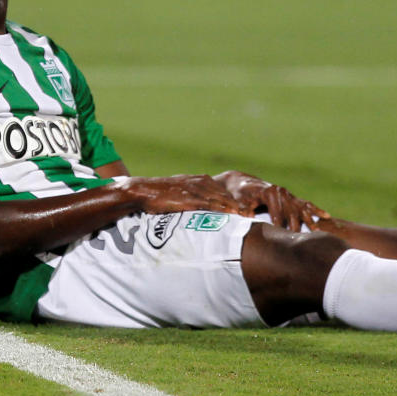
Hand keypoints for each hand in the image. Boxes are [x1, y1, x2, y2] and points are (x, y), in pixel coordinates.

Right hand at [120, 174, 244, 215]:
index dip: (235, 199)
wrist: (143, 190)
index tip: (247, 207)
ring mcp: (195, 189)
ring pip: (220, 198)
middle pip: (225, 193)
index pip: (222, 190)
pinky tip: (231, 214)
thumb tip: (201, 208)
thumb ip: (193, 197)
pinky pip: (209, 203)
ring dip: (235, 206)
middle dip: (240, 203)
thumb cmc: (160, 194)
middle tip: (254, 212)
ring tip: (248, 215)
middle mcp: (200, 182)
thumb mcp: (180, 193)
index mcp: (199, 180)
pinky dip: (222, 208)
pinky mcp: (189, 197)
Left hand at [216, 170, 330, 231]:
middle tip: (300, 241)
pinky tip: (326, 216)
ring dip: (309, 221)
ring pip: (301, 209)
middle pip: (291, 212)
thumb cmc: (240, 194)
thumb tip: (247, 215)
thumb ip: (243, 208)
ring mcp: (288, 194)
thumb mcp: (238, 199)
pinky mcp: (292, 198)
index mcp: (269, 192)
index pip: (277, 211)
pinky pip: (306, 204)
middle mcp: (281, 192)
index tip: (283, 237)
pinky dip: (316, 210)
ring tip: (317, 232)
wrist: (243, 184)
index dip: (279, 225)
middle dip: (295, 227)